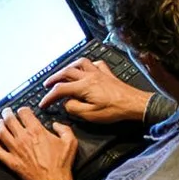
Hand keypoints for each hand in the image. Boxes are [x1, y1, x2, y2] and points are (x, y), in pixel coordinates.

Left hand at [0, 106, 78, 179]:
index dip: (23, 109)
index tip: (23, 111)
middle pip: (9, 120)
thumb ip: (64, 128)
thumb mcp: (70, 141)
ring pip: (1, 133)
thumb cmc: (61, 164)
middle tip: (7, 112)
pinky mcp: (11, 162)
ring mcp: (15, 150)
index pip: (24, 113)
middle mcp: (23, 138)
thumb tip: (56, 124)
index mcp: (36, 131)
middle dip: (7, 113)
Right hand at [38, 57, 153, 123]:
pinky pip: (95, 64)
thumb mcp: (91, 115)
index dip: (49, 96)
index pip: (60, 89)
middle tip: (47, 84)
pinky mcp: (107, 74)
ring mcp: (99, 73)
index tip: (44, 103)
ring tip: (63, 73)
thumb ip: (74, 108)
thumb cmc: (115, 110)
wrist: (134, 104)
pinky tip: (86, 68)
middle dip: (54, 78)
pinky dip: (88, 65)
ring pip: (80, 63)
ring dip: (68, 67)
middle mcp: (90, 76)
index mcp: (84, 86)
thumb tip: (66, 103)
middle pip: (66, 72)